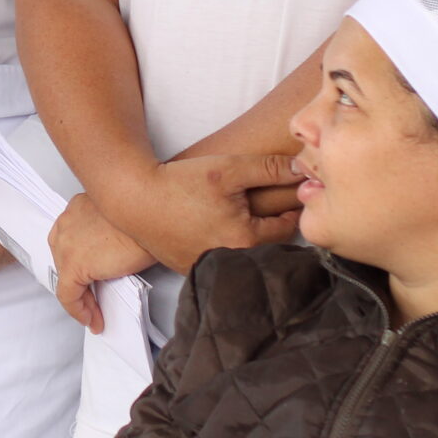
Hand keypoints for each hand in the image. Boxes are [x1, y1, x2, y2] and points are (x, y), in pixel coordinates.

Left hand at [51, 194, 156, 331]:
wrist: (152, 219)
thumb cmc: (146, 218)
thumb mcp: (121, 224)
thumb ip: (106, 237)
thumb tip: (110, 258)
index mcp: (77, 209)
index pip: (70, 243)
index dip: (81, 265)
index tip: (92, 279)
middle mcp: (67, 223)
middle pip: (65, 261)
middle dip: (80, 283)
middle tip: (94, 300)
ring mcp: (67, 244)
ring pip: (67, 279)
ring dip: (82, 299)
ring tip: (94, 314)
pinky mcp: (74, 265)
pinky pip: (68, 295)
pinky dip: (78, 310)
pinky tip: (91, 319)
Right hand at [105, 150, 301, 276]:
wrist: (133, 198)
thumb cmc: (180, 183)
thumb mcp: (228, 168)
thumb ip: (270, 168)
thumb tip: (304, 170)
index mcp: (247, 240)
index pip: (288, 228)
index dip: (292, 208)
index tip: (291, 196)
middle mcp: (231, 261)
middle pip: (267, 245)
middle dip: (272, 226)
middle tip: (268, 205)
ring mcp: (208, 269)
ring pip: (244, 254)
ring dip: (248, 239)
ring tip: (240, 216)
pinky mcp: (189, 269)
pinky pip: (219, 261)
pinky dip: (223, 247)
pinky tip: (214, 228)